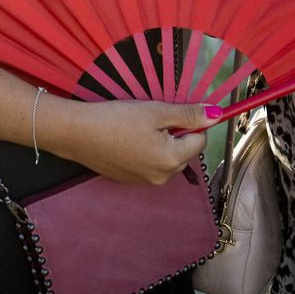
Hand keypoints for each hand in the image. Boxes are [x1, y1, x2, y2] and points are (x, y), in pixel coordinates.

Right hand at [46, 98, 209, 185]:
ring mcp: (145, 182)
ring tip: (136, 129)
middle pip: (183, 152)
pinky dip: (144, 152)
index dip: (189, 123)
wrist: (77, 134)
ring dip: (160, 144)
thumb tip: (217, 114)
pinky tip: (126, 140)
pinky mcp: (129, 181)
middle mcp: (162, 177)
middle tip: (150, 119)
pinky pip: (148, 165)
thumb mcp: (156, 111)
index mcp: (172, 160)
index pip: (200, 140)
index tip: (170, 112)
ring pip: (166, 159)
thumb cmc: (117, 119)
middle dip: (174, 135)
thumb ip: (188, 114)